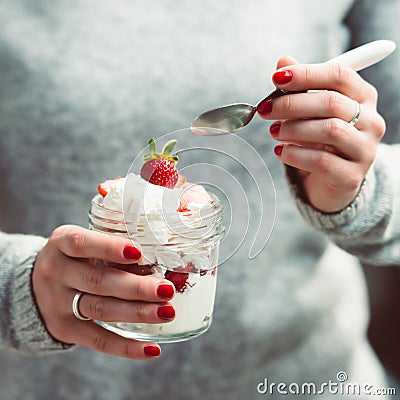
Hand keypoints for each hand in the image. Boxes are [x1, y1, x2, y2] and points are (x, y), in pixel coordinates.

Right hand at [32, 225, 175, 358]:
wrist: (34, 285)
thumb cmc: (75, 256)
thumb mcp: (83, 242)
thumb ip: (112, 245)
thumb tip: (162, 254)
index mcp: (61, 243)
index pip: (82, 244)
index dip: (109, 248)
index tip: (138, 252)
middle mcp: (56, 272)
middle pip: (98, 281)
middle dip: (136, 287)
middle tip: (166, 290)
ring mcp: (58, 303)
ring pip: (101, 309)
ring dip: (138, 313)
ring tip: (167, 312)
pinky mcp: (66, 329)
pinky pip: (97, 340)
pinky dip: (126, 346)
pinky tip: (152, 349)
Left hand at [257, 57, 385, 212]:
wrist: (331, 182)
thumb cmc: (320, 141)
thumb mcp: (310, 111)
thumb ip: (300, 87)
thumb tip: (283, 62)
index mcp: (363, 97)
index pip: (339, 75)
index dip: (306, 73)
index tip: (276, 78)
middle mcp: (371, 121)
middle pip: (332, 103)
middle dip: (292, 104)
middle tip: (266, 109)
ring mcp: (364, 150)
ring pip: (330, 131)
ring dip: (293, 129)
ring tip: (274, 131)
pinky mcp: (351, 176)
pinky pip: (321, 161)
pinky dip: (295, 154)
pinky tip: (281, 151)